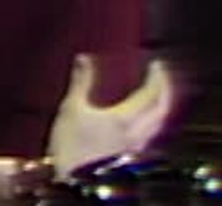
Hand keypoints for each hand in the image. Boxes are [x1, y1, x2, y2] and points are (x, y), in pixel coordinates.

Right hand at [47, 54, 173, 177]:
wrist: (70, 177)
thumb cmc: (70, 145)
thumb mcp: (71, 108)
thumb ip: (81, 82)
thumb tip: (84, 58)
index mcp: (124, 119)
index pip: (150, 95)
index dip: (157, 78)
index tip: (157, 65)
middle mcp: (137, 133)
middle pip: (162, 110)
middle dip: (165, 91)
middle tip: (161, 77)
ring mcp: (137, 146)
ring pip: (160, 124)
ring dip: (162, 106)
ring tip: (157, 95)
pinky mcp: (132, 155)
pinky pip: (153, 134)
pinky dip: (155, 121)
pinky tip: (146, 119)